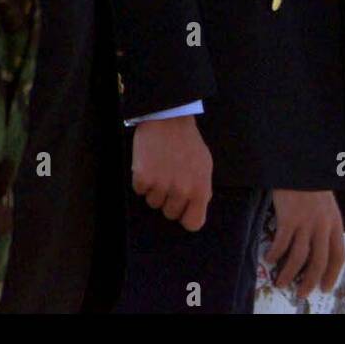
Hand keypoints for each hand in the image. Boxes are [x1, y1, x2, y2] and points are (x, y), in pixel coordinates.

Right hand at [131, 115, 212, 230]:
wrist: (168, 119)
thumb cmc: (188, 142)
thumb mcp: (205, 165)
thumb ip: (202, 189)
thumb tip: (197, 209)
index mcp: (200, 188)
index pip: (193, 223)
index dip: (186, 217)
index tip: (183, 210)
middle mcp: (182, 190)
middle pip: (170, 214)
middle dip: (169, 200)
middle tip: (171, 178)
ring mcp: (161, 185)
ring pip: (153, 204)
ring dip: (155, 190)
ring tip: (161, 168)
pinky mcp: (143, 178)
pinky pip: (139, 191)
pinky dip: (142, 180)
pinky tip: (150, 164)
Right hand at [265, 189, 344, 298]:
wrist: (299, 165)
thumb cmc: (311, 185)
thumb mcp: (326, 205)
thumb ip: (324, 225)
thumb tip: (317, 252)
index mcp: (335, 222)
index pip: (338, 254)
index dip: (332, 274)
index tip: (325, 287)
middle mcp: (322, 224)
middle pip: (319, 261)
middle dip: (310, 281)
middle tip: (302, 294)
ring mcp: (305, 221)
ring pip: (299, 257)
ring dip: (289, 274)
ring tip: (281, 283)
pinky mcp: (288, 217)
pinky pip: (281, 243)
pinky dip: (275, 255)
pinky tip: (270, 259)